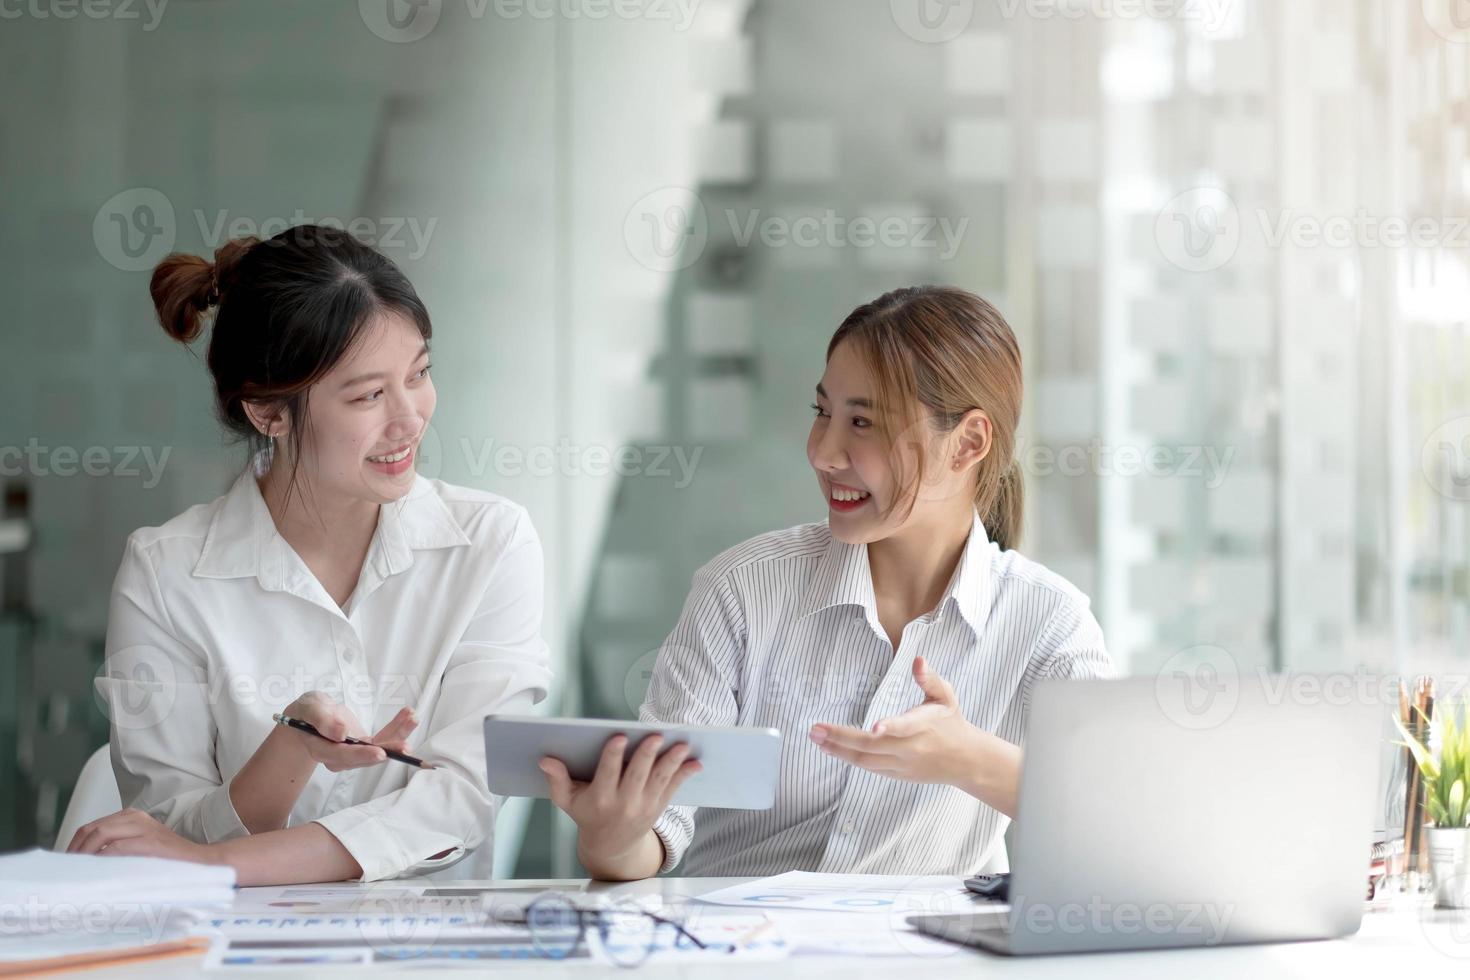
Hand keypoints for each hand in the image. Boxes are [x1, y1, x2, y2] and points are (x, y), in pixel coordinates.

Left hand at [65, 808, 217, 863]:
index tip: (68, 863)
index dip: (75, 845)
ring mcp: (143, 828)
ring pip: (100, 834)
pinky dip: (101, 859)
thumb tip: (87, 862)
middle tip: (68, 869)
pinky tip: (96, 871)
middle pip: (91, 828)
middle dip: (74, 849)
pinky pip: (115, 848)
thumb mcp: (140, 847)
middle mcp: (136, 817)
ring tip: (78, 871)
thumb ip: (117, 847)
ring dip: (84, 853)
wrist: (202, 863)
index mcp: (132, 816)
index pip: (92, 826)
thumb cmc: (170, 860)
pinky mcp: (149, 842)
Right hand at [283, 692, 417, 772]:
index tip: (381, 753)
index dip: (362, 755)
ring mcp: (354, 753)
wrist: (311, 716)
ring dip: (398, 735)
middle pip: (366, 757)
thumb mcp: (309, 708)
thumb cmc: (307, 712)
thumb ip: (322, 720)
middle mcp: (340, 758)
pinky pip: (384, 739)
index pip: (343, 756)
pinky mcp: (365, 746)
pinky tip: (409, 715)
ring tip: (413, 718)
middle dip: (388, 749)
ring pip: (380, 748)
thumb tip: (340, 734)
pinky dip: (397, 728)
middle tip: (406, 746)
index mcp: (322, 750)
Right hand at [539, 734, 700, 864]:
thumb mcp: (567, 801)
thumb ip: (557, 780)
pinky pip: (673, 789)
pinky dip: (685, 776)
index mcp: (600, 799)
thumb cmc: (588, 815)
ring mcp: (643, 806)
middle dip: (647, 755)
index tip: (619, 737)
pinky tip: (696, 763)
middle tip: (656, 736)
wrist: (611, 847)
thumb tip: (546, 760)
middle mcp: (623, 803)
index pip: (607, 774)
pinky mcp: (658, 807)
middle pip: (637, 776)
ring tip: (682, 745)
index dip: (613, 756)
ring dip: (672, 763)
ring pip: (659, 781)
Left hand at [810, 656, 1010, 797]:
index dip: (890, 727)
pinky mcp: (897, 774)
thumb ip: (929, 678)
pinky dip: (849, 758)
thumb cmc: (952, 722)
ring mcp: (902, 765)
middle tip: (816, 729)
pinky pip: (869, 768)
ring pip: (866, 761)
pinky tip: (831, 748)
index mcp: (924, 726)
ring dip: (838, 750)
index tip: (874, 727)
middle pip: (873, 746)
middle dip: (841, 738)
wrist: (966, 761)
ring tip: (816, 737)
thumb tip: (918, 659)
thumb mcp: (946, 696)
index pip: (906, 727)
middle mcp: (911, 748)